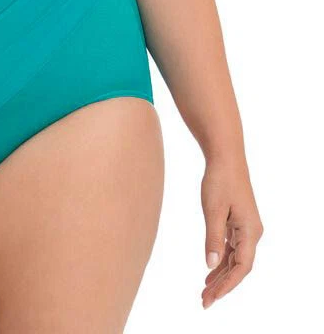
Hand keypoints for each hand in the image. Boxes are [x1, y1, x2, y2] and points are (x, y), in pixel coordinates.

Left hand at [200, 154, 263, 308]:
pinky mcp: (238, 222)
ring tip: (205, 290)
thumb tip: (210, 265)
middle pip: (239, 266)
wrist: (225, 157)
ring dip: (221, 274)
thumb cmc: (219, 180)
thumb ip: (212, 238)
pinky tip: (210, 269)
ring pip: (235, 258)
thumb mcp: (213, 210)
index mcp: (250, 231)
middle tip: (204, 300)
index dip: (227, 285)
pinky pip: (231, 247)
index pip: (241, 267)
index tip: (212, 297)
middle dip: (222, 285)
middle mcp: (252, 232)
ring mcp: (246, 227)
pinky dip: (221, 259)